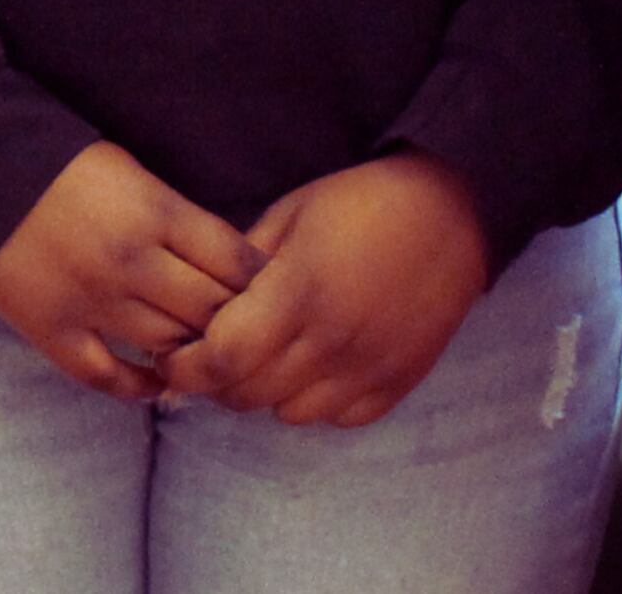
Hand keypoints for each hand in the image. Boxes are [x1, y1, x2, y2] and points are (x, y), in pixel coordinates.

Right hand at [0, 143, 266, 401]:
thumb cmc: (61, 163)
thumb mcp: (132, 171)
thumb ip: (177, 218)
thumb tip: (227, 266)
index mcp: (155, 212)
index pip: (235, 262)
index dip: (261, 281)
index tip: (269, 289)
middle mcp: (131, 261)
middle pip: (211, 311)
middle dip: (234, 321)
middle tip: (243, 329)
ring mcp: (92, 300)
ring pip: (169, 346)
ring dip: (192, 353)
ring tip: (204, 353)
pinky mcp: (53, 329)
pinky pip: (108, 376)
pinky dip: (140, 386)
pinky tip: (156, 382)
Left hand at [163, 153, 495, 425]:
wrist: (450, 214)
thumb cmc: (360, 203)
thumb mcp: (288, 214)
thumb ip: (240, 264)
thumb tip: (199, 302)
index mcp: (297, 293)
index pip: (222, 359)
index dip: (186, 367)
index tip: (171, 356)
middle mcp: (332, 341)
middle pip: (248, 394)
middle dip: (216, 382)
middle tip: (212, 355)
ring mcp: (368, 368)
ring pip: (289, 414)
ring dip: (266, 393)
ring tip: (267, 357)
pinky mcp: (398, 383)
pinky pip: (339, 418)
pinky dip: (316, 402)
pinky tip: (314, 366)